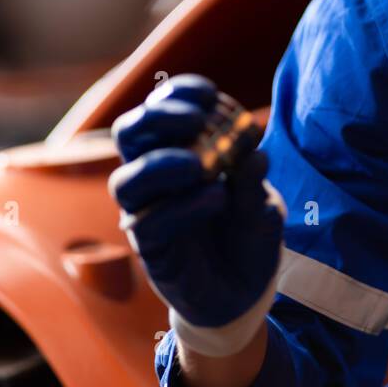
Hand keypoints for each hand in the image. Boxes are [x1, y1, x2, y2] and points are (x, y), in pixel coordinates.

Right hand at [109, 74, 285, 355]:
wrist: (246, 292)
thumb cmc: (247, 233)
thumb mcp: (261, 203)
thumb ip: (253, 180)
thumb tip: (255, 153)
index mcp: (178, 149)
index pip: (160, 108)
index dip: (179, 94)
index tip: (210, 94)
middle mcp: (153, 175)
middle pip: (128, 133)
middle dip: (158, 117)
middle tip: (196, 121)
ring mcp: (147, 212)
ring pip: (126, 180)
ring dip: (162, 164)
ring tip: (200, 165)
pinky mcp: (150, 248)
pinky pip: (149, 223)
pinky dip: (182, 206)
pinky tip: (215, 198)